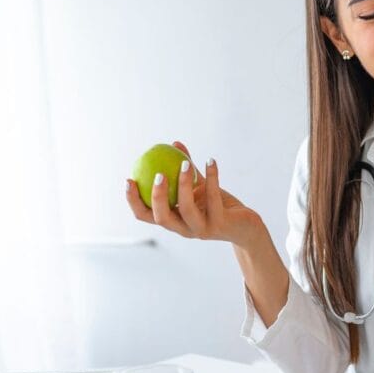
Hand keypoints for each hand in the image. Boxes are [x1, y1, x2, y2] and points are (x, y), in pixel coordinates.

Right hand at [125, 141, 264, 246]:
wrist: (244, 225)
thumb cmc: (218, 204)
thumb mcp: (200, 185)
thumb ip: (185, 168)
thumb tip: (173, 143)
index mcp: (173, 220)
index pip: (146, 215)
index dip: (133, 201)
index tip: (129, 179)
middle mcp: (184, 228)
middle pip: (162, 218)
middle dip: (157, 197)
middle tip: (158, 174)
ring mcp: (202, 229)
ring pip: (187, 210)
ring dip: (184, 185)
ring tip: (185, 164)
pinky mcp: (220, 224)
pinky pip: (213, 198)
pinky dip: (212, 177)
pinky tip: (210, 160)